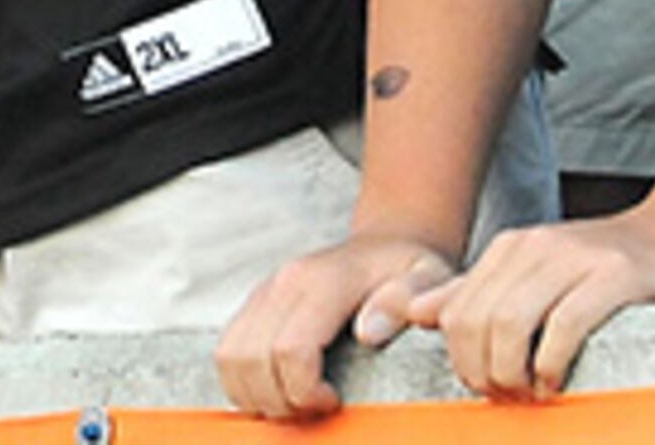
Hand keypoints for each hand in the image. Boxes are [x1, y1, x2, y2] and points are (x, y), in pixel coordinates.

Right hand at [213, 228, 457, 419]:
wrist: (384, 245)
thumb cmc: (408, 270)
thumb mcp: (427, 278)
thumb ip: (403, 301)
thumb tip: (369, 334)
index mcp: (325, 281)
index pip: (290, 349)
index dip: (305, 391)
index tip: (334, 403)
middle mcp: (284, 283)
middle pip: (250, 359)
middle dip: (278, 400)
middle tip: (313, 409)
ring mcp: (264, 292)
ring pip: (229, 357)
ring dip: (255, 394)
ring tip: (295, 402)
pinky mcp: (254, 305)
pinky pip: (227, 352)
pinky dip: (243, 381)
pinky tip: (279, 389)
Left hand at [426, 209, 654, 399]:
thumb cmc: (604, 269)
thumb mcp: (534, 274)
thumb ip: (478, 293)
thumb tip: (418, 313)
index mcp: (510, 249)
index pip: (457, 313)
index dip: (463, 362)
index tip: (488, 388)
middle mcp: (534, 247)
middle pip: (478, 323)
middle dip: (486, 373)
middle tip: (511, 397)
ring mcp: (573, 258)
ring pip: (510, 324)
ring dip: (514, 372)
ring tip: (534, 392)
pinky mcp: (613, 276)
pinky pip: (564, 326)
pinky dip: (553, 363)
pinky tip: (559, 379)